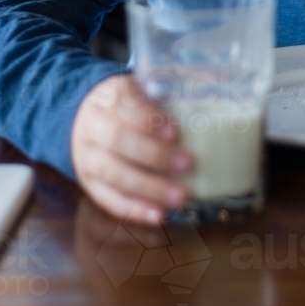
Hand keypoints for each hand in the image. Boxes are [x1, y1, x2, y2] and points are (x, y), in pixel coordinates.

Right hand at [71, 73, 191, 224]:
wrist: (86, 120)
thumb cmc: (127, 106)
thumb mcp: (141, 89)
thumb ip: (171, 92)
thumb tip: (218, 91)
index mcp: (108, 97)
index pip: (124, 106)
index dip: (149, 120)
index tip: (176, 132)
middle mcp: (93, 127)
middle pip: (118, 140)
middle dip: (154, 154)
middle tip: (188, 163)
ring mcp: (87, 158)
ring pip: (113, 174)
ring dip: (149, 187)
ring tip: (181, 196)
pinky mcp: (90, 184)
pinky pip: (109, 200)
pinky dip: (135, 210)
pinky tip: (159, 215)